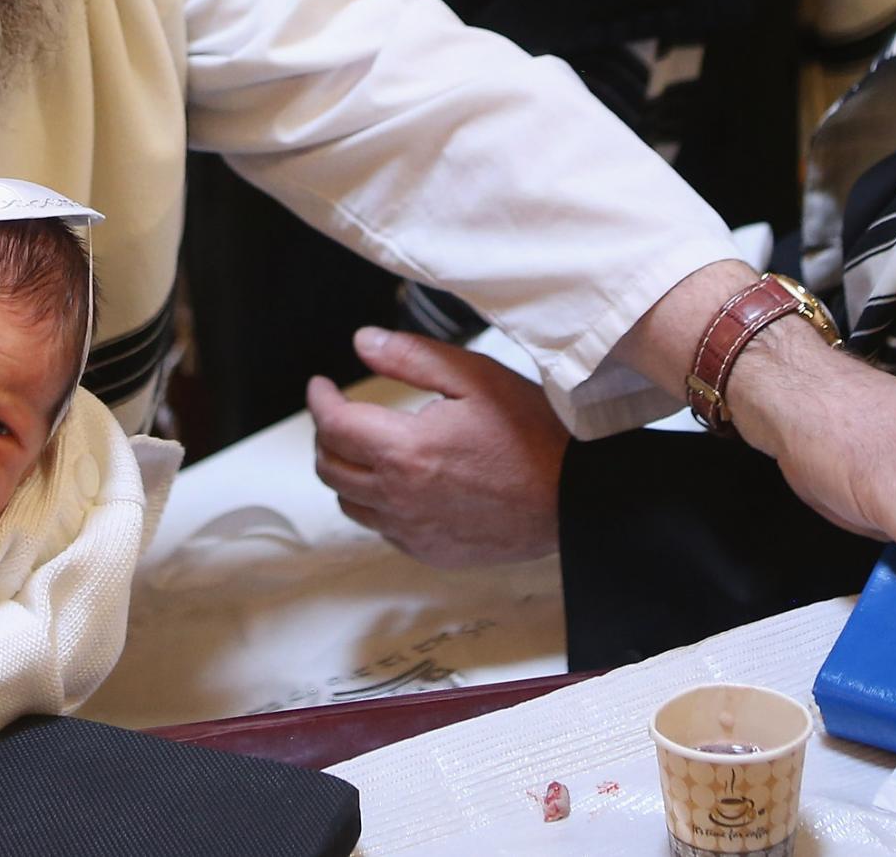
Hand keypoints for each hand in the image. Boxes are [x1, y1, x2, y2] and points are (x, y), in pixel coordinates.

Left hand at [307, 327, 567, 566]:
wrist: (576, 498)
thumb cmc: (533, 434)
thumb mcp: (475, 377)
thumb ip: (412, 357)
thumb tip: (363, 343)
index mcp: (405, 451)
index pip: (333, 426)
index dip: (319, 401)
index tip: (321, 387)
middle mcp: (400, 498)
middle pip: (329, 468)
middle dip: (326, 435)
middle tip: (339, 413)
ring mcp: (414, 531)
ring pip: (350, 503)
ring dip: (347, 471)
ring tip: (365, 446)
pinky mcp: (431, 552)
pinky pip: (382, 529)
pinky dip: (377, 503)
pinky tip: (399, 482)